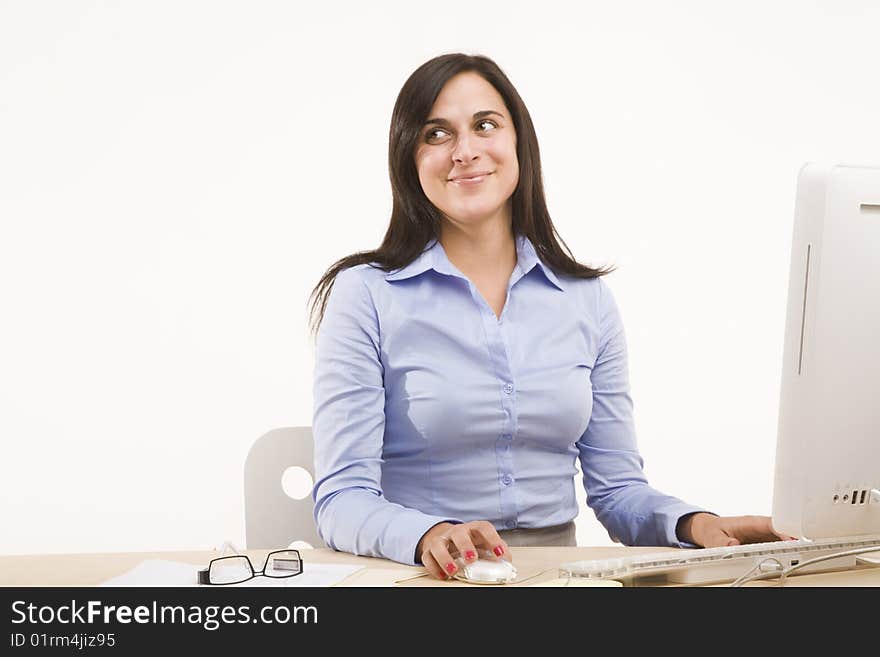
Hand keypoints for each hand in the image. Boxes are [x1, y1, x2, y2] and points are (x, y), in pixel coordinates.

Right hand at [416, 521, 510, 579]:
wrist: (449, 538)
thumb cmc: (471, 542)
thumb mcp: (484, 543)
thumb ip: (497, 549)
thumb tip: (507, 561)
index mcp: (473, 529)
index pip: (483, 528)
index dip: (493, 539)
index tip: (500, 553)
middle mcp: (456, 532)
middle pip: (458, 533)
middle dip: (465, 546)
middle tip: (471, 559)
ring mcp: (442, 540)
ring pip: (438, 544)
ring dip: (445, 558)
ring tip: (453, 570)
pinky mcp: (430, 550)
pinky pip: (427, 557)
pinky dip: (434, 567)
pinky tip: (443, 575)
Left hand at [678, 513, 797, 546]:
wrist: (710, 529)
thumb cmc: (713, 530)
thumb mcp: (714, 537)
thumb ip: (722, 542)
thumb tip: (733, 544)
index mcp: (749, 523)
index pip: (770, 524)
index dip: (782, 530)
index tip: (791, 540)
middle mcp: (759, 527)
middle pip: (781, 530)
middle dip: (792, 538)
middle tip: (801, 550)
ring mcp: (763, 534)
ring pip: (782, 538)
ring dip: (790, 545)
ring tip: (799, 555)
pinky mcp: (764, 541)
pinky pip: (778, 544)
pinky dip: (785, 550)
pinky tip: (791, 557)